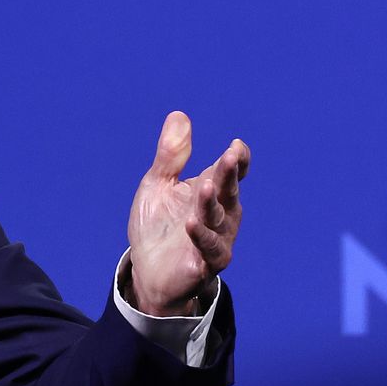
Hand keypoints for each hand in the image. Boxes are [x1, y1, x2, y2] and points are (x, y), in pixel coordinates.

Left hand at [123, 111, 248, 316]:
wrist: (148, 270)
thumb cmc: (158, 225)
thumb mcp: (159, 184)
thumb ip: (171, 155)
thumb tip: (179, 115)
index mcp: (212, 191)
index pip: (233, 172)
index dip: (238, 159)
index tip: (236, 146)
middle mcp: (221, 213)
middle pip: (228, 190)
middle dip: (229, 174)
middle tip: (230, 156)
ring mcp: (216, 238)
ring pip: (218, 218)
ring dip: (211, 203)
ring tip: (204, 185)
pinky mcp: (205, 263)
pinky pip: (209, 250)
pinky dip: (202, 237)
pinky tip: (192, 224)